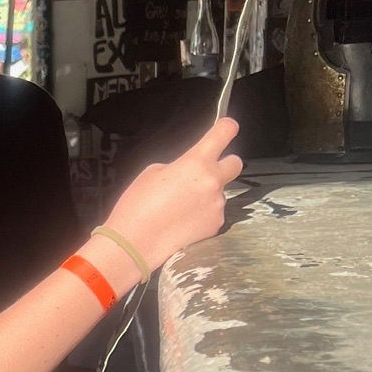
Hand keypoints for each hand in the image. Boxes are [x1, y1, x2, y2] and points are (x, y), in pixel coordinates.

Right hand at [105, 115, 241, 275]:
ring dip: (206, 194)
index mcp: (196, 162)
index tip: (226, 128)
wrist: (136, 244)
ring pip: (220, 192)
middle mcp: (213, 182)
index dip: (227, 127)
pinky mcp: (216, 225)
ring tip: (181, 208)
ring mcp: (217, 205)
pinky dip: (202, 214)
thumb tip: (188, 174)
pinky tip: (183, 222)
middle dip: (224, 164)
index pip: (224, 133)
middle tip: (205, 174)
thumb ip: (177, 167)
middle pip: (235, 163)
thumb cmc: (136, 204)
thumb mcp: (152, 173)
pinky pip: (214, 212)